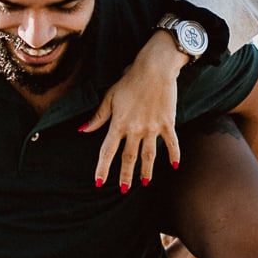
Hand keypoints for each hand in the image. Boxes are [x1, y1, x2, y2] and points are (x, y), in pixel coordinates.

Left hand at [80, 31, 185, 190]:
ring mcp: (152, 127)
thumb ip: (98, 116)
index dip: (102, 168)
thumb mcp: (110, 96)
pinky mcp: (167, 123)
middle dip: (125, 175)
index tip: (99, 182)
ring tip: (144, 183)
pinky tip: (174, 166)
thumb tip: (82, 130)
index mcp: (118, 123)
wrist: (155, 68)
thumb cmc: (130, 80)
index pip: (108, 150)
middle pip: (128, 157)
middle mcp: (135, 129)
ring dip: (146, 171)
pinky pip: (171, 143)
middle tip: (122, 190)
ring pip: (149, 156)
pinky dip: (173, 155)